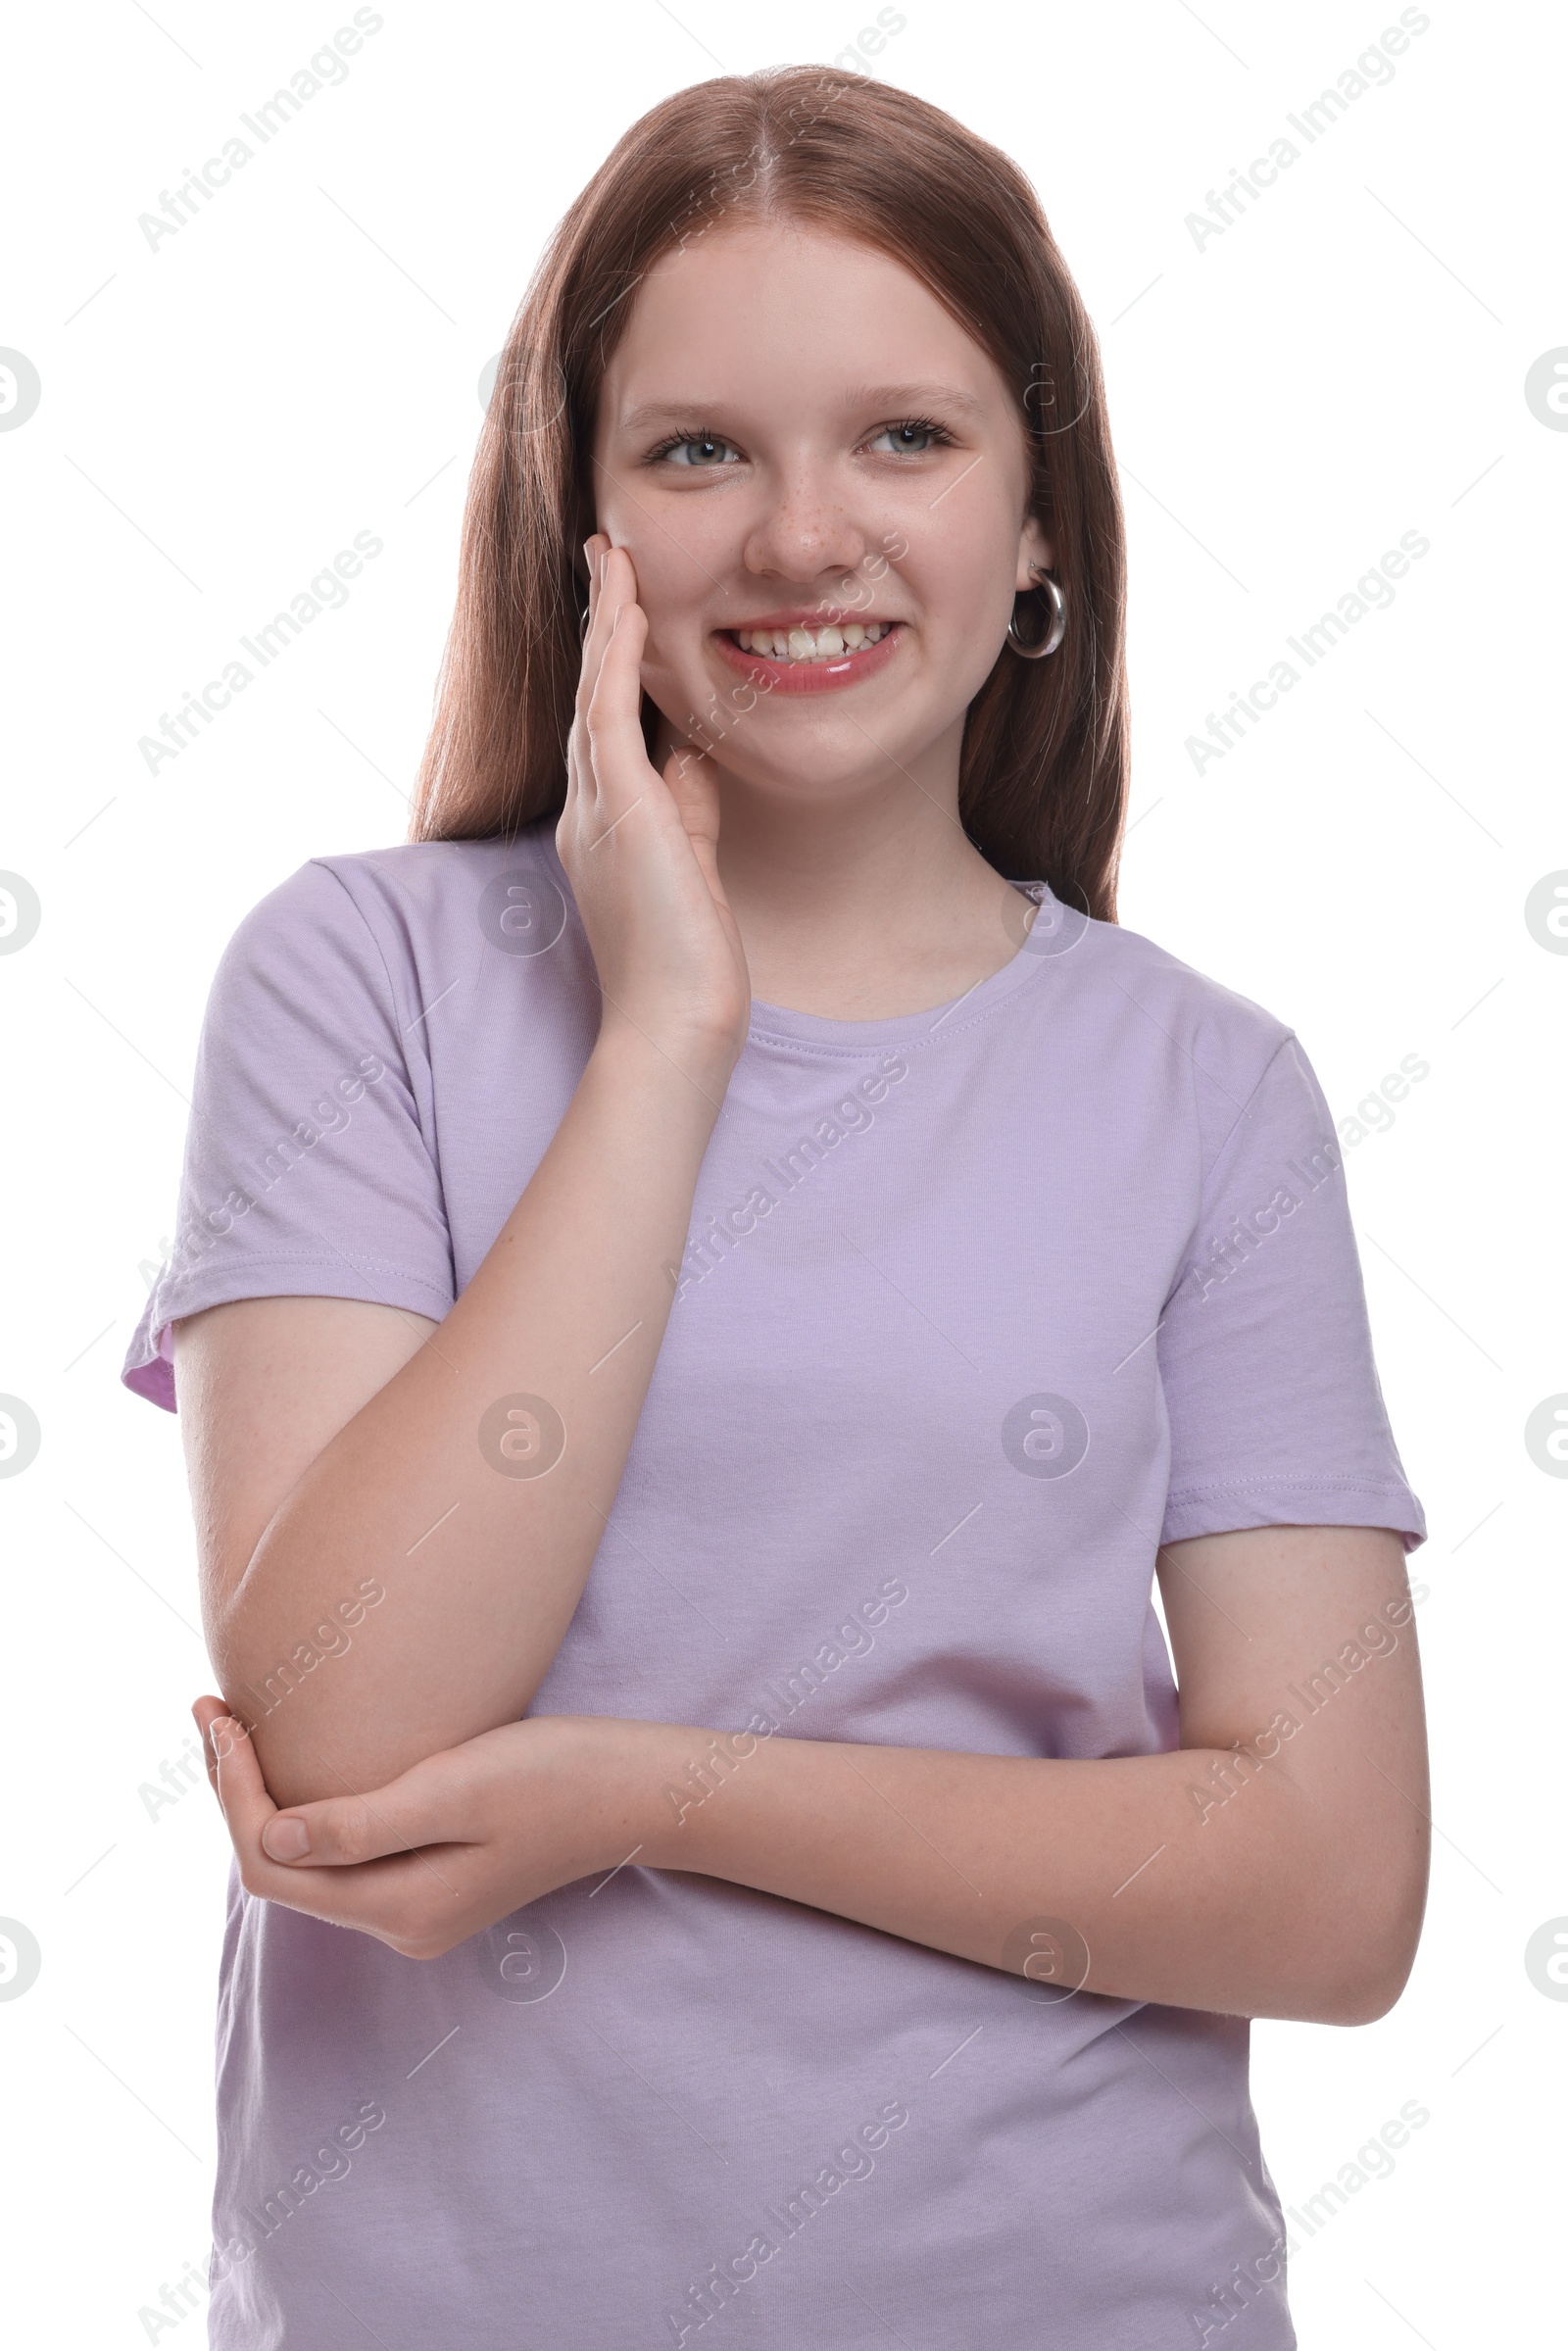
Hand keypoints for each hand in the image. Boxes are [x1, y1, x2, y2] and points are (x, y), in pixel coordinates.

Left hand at [190, 1696, 655, 1960]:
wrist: (634, 1791)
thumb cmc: (555, 1776)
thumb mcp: (454, 1790)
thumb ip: (360, 1824)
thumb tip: (268, 1838)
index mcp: (401, 1909)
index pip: (275, 1862)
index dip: (233, 1794)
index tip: (221, 1717)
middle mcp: (402, 1924)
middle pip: (283, 1867)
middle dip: (236, 1792)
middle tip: (212, 1710)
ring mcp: (420, 1907)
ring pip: (310, 1861)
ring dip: (266, 1799)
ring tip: (240, 1729)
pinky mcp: (436, 1880)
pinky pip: (343, 1853)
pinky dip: (307, 1807)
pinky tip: (300, 1761)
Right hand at [556, 535, 750, 1078]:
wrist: (674, 1025)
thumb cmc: (687, 966)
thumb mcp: (691, 867)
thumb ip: (688, 809)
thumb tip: (695, 753)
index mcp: (604, 825)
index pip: (606, 723)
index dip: (612, 661)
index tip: (624, 607)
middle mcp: (589, 810)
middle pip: (590, 694)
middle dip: (599, 622)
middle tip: (608, 556)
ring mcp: (597, 810)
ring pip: (593, 693)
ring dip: (605, 621)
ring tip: (614, 558)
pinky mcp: (619, 814)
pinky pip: (610, 717)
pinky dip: (615, 661)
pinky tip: (627, 612)